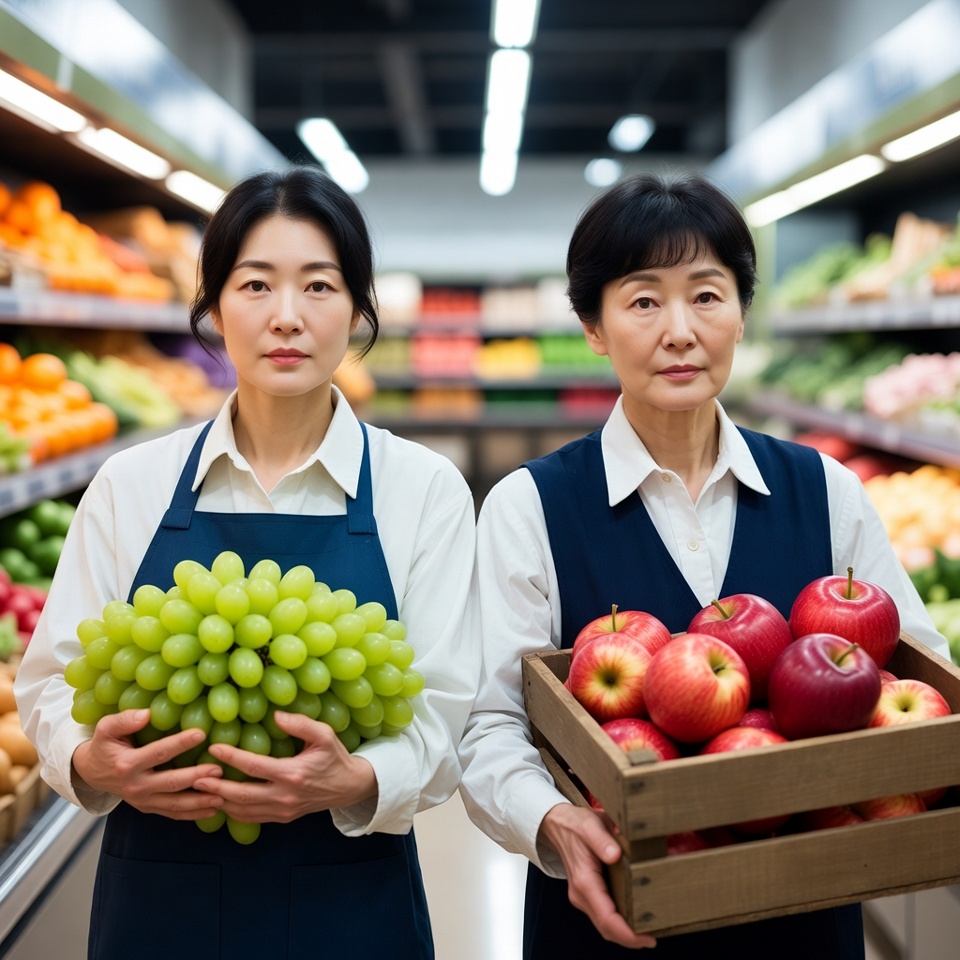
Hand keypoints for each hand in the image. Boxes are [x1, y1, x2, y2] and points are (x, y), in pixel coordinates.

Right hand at [71, 709, 223, 819]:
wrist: (91, 773)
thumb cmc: (104, 746)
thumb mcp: (105, 729)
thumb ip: (124, 720)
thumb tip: (146, 714)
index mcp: (127, 765)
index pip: (158, 753)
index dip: (180, 743)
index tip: (201, 733)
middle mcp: (135, 786)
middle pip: (171, 783)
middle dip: (196, 776)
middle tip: (219, 770)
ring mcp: (142, 800)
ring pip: (174, 804)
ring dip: (199, 801)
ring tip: (222, 795)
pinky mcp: (148, 808)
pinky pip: (172, 813)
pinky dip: (193, 814)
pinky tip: (212, 809)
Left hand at [193, 711, 377, 822]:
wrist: (349, 787)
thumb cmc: (335, 757)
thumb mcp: (324, 734)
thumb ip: (300, 724)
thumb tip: (275, 716)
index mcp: (294, 774)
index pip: (255, 767)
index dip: (232, 758)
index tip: (213, 748)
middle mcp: (285, 796)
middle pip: (242, 796)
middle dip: (216, 788)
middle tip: (195, 779)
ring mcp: (283, 811)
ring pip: (244, 811)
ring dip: (220, 802)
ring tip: (202, 792)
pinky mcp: (282, 818)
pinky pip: (252, 818)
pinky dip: (233, 812)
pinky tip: (221, 802)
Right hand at [538, 803, 656, 949]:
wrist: (559, 825)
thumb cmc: (576, 825)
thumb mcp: (590, 825)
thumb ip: (602, 840)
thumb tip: (615, 855)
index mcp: (584, 881)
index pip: (606, 918)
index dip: (627, 934)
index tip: (648, 938)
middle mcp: (582, 895)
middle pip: (607, 928)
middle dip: (630, 939)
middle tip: (654, 938)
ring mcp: (583, 897)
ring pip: (605, 926)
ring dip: (625, 933)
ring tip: (649, 930)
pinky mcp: (587, 895)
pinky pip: (603, 916)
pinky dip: (619, 924)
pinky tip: (634, 918)